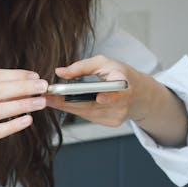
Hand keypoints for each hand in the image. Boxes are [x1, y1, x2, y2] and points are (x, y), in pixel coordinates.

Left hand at [47, 55, 187, 146]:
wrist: (139, 93)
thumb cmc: (120, 74)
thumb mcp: (104, 62)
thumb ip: (82, 66)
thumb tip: (59, 72)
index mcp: (125, 83)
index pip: (116, 92)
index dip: (106, 97)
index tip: (95, 97)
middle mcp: (123, 103)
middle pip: (92, 105)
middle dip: (68, 102)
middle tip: (48, 96)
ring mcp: (118, 116)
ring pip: (87, 113)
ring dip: (67, 107)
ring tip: (50, 99)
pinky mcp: (112, 123)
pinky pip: (89, 117)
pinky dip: (76, 111)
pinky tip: (64, 105)